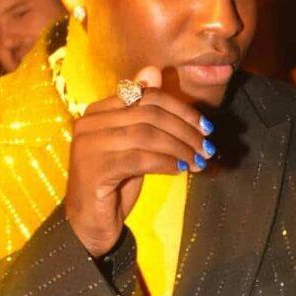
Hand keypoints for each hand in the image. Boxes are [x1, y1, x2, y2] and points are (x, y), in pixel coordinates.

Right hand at [65, 66, 214, 257]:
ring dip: (179, 147)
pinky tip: (180, 170)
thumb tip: (153, 71)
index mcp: (97, 111)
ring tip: (197, 161)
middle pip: (148, 113)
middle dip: (184, 130)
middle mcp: (88, 123)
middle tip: (206, 147)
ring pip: (146, 135)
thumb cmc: (114, 183)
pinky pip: (139, 159)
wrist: (90, 224)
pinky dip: (165, 162)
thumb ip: (143, 113)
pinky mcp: (94, 170)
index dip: (180, 109)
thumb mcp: (133, 144)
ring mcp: (88, 146)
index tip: (205, 127)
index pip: (145, 96)